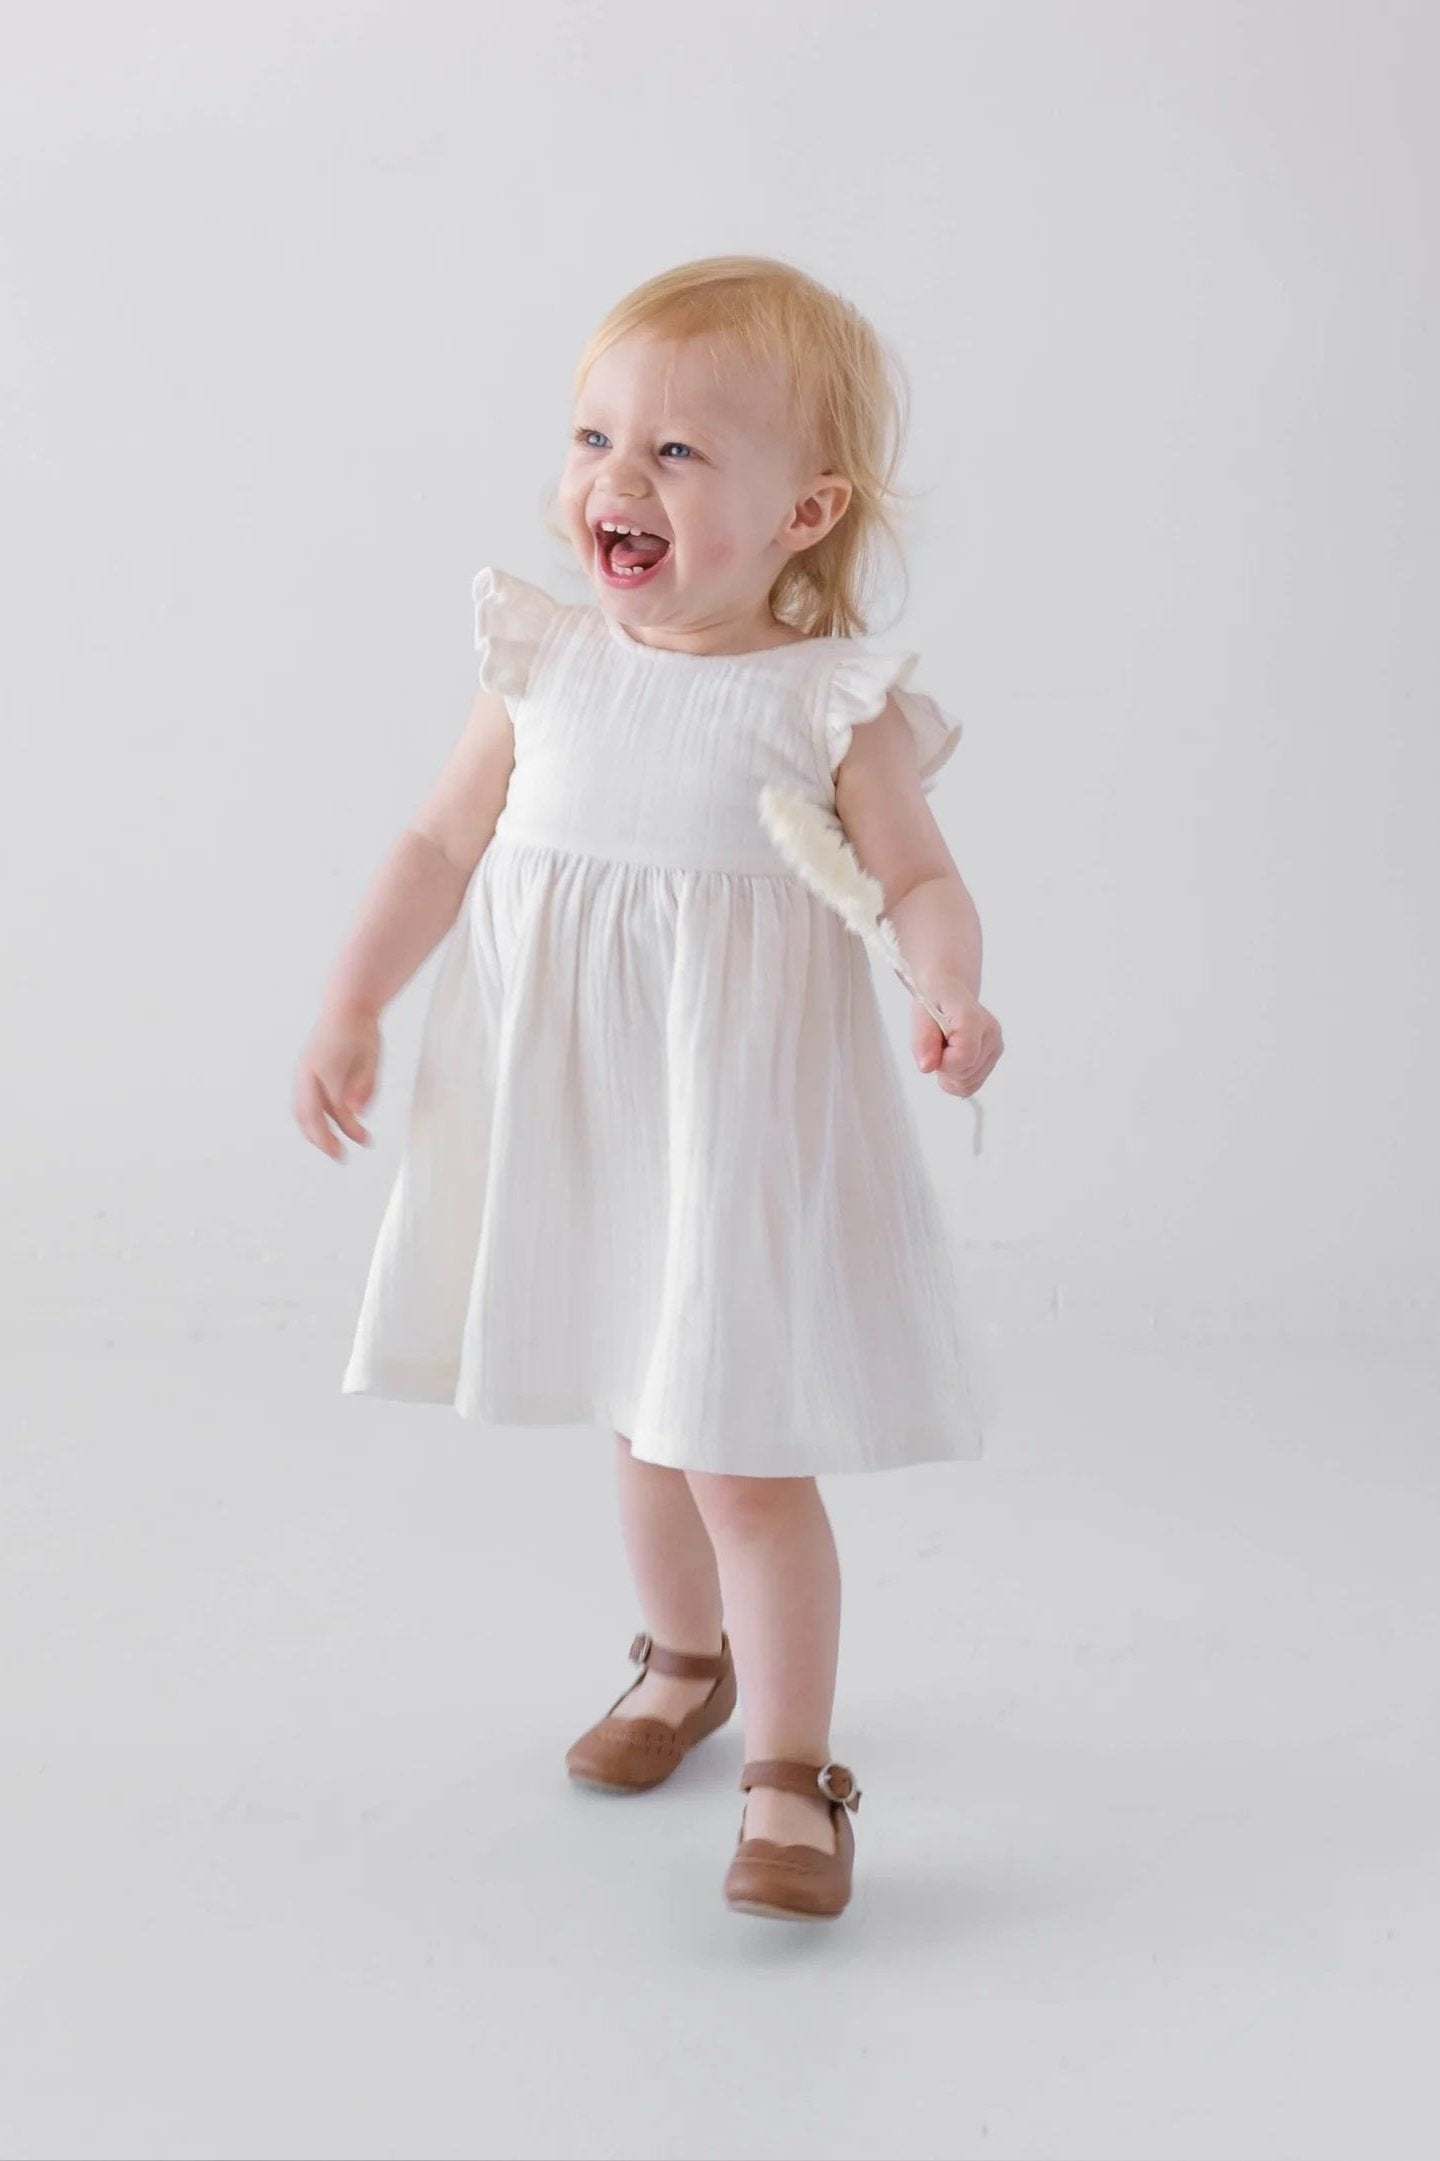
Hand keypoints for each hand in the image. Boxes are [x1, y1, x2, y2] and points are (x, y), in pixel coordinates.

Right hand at [293, 1004, 380, 1161]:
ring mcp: (303, 1074)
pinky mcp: (305, 1075)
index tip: (352, 1149)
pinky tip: (330, 1128)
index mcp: (323, 1069)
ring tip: (334, 1146)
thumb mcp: (370, 1059)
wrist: (345, 1008)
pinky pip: (305, 1103)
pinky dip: (314, 1119)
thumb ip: (363, 1086)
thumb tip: (355, 1113)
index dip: (340, 1133)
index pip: (329, 1110)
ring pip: (302, 1112)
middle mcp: (307, 1074)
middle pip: (308, 1116)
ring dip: (316, 1132)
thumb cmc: (361, 1033)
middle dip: (322, 1140)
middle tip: (340, 1157)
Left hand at [912, 984, 1002, 1098]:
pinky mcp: (993, 1059)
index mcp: (974, 1018)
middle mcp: (991, 1034)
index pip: (964, 1058)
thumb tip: (927, 1066)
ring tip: (945, 1049)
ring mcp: (995, 1047)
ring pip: (967, 1085)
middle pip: (964, 1074)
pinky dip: (956, 1080)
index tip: (934, 1048)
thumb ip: (922, 1040)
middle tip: (937, 1044)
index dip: (943, 1062)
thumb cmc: (934, 1001)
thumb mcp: (920, 1014)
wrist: (948, 991)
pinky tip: (952, 1060)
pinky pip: (970, 1087)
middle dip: (943, 1067)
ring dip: (949, 1074)